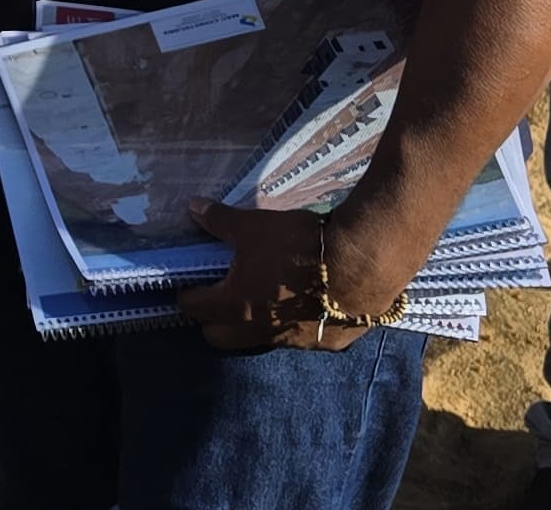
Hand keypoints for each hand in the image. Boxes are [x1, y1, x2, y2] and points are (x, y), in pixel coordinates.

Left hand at [175, 200, 432, 351]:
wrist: (364, 263)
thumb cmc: (299, 244)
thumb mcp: (254, 226)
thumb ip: (221, 221)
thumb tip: (193, 207)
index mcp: (235, 306)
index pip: (195, 309)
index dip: (186, 297)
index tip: (186, 288)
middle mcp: (261, 332)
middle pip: (220, 337)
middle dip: (213, 321)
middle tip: (218, 297)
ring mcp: (297, 342)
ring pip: (261, 341)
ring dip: (254, 325)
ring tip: (262, 299)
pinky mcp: (330, 343)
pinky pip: (303, 339)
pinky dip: (297, 324)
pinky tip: (306, 305)